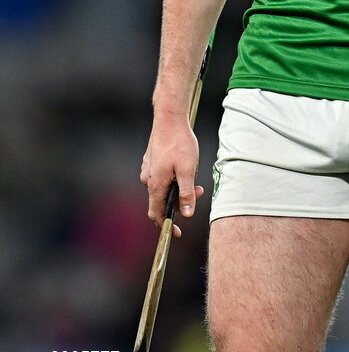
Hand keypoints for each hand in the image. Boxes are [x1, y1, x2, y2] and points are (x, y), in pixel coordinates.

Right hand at [140, 116, 203, 238]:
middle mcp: (148, 179)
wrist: (169, 118)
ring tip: (194, 177)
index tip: (177, 232)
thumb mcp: (188, 170)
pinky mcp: (151, 161)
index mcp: (155, 184)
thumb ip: (187, 193)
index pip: (156, 214)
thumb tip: (187, 213)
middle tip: (198, 192)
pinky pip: (162, 177)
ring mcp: (148, 170)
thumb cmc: (179, 143)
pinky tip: (185, 167)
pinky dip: (174, 178)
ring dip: (179, 188)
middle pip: (162, 201)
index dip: (166, 225)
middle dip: (180, 202)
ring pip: (163, 188)